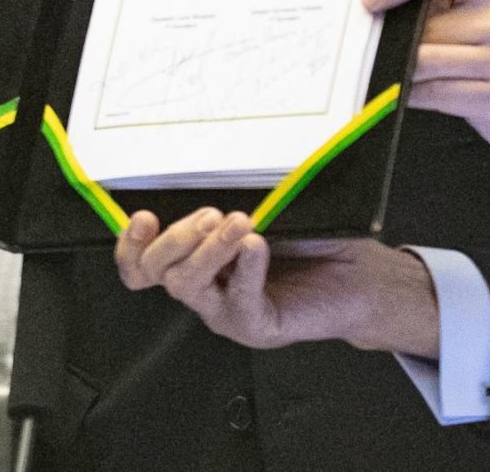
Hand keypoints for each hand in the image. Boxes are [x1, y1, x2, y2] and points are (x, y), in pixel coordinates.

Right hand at [115, 209, 440, 358]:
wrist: (359, 272)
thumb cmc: (310, 235)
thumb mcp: (263, 206)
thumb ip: (230, 196)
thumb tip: (202, 162)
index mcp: (195, 257)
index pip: (141, 262)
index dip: (130, 244)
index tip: (144, 216)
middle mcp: (203, 286)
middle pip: (155, 271)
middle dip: (175, 238)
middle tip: (209, 216)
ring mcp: (225, 310)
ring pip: (188, 286)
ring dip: (209, 251)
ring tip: (240, 223)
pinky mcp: (255, 326)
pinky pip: (238, 300)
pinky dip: (246, 269)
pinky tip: (257, 246)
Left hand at [364, 0, 489, 175]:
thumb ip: (450, 2)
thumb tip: (384, 5)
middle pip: (424, 24)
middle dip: (397, 41)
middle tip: (379, 48)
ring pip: (423, 61)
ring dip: (399, 70)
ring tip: (393, 71)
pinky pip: (433, 94)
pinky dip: (411, 94)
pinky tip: (411, 92)